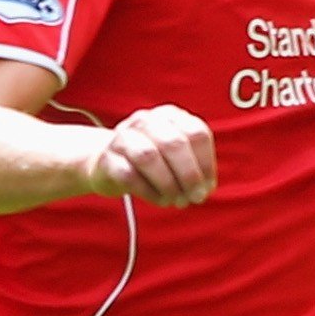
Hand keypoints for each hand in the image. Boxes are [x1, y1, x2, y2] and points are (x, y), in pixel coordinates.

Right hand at [88, 104, 216, 206]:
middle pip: (174, 144)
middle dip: (189, 176)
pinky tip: (159, 200)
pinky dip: (150, 192)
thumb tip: (205, 188)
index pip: (197, 133)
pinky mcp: (107, 159)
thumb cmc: (153, 162)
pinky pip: (129, 175)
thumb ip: (196, 169)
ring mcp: (123, 137)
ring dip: (168, 184)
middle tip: (195, 198)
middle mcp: (146, 120)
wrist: (109, 163)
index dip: (206, 164)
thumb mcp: (177, 158)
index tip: (207, 187)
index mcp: (170, 115)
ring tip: (176, 200)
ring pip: (148, 157)